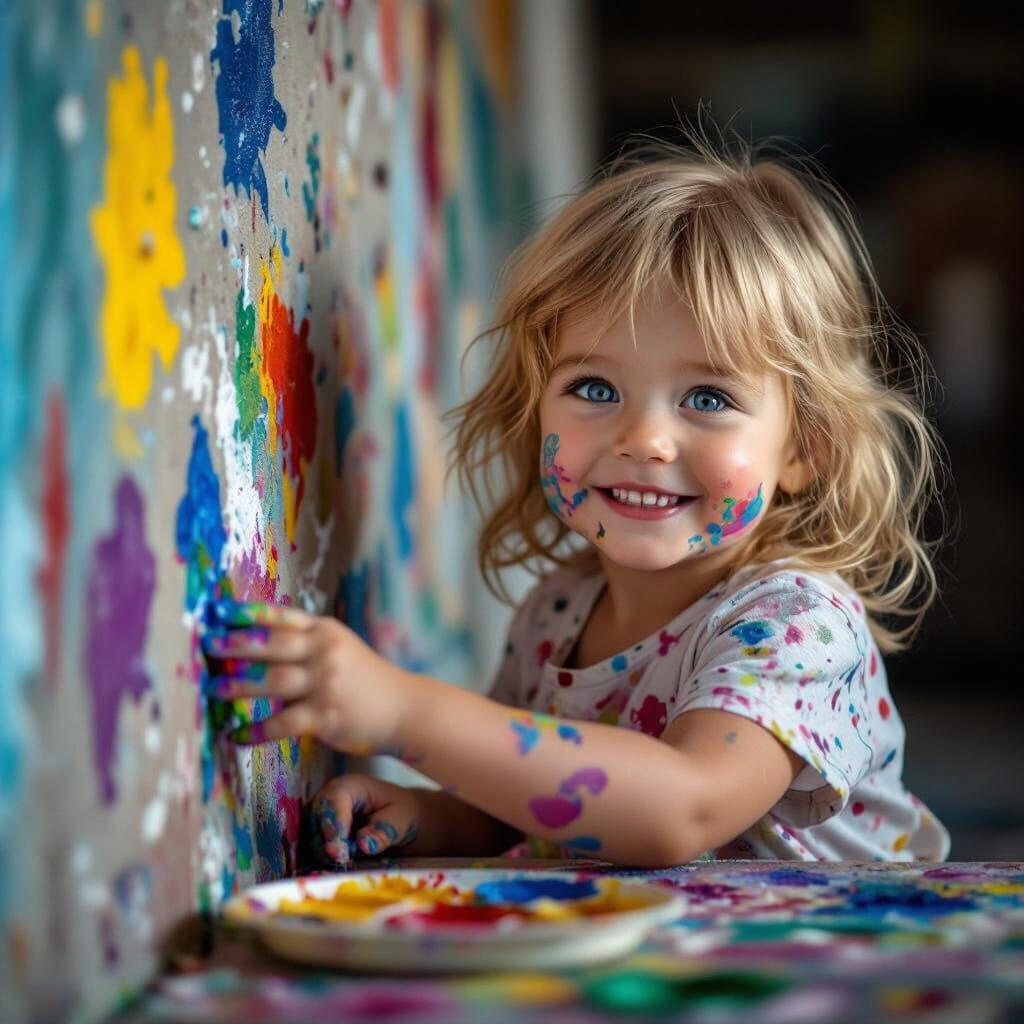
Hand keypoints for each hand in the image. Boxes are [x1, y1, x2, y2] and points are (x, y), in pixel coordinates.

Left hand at [200, 599, 415, 754]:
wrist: (403, 709)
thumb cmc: (365, 679)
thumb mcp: (340, 647)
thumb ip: (306, 642)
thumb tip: (255, 644)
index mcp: (325, 631)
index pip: (281, 617)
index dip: (247, 614)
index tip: (217, 612)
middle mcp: (325, 652)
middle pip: (271, 644)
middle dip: (235, 644)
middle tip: (207, 646)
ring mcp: (326, 684)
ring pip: (271, 682)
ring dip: (237, 685)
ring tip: (211, 689)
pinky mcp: (325, 717)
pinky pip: (281, 723)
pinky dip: (255, 731)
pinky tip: (236, 735)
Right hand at [311, 773, 425, 865]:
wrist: (399, 819)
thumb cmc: (401, 813)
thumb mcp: (400, 820)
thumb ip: (383, 831)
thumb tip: (363, 844)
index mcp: (350, 785)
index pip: (333, 802)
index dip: (333, 827)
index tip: (337, 852)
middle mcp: (330, 796)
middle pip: (316, 819)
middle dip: (326, 842)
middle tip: (342, 861)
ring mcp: (321, 813)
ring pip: (311, 834)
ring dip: (324, 851)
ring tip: (345, 861)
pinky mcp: (319, 830)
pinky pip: (313, 845)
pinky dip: (324, 855)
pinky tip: (340, 862)